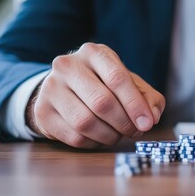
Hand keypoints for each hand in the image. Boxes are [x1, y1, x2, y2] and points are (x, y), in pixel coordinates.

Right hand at [26, 43, 164, 147]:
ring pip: (86, 122)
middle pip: (102, 102)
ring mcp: (51, 88)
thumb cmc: (104, 84)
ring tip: (118, 134)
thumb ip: (148, 97)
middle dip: (124, 122)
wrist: (65, 88)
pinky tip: (100, 136)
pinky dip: (94, 142)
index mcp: (93, 53)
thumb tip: (152, 116)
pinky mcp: (42, 112)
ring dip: (109, 135)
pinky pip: (74, 137)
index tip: (147, 123)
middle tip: (135, 131)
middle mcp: (68, 66)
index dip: (135, 104)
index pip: (117, 78)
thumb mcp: (129, 83)